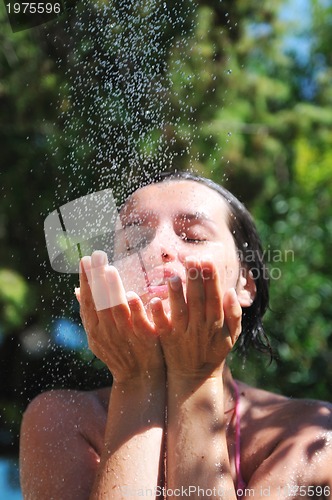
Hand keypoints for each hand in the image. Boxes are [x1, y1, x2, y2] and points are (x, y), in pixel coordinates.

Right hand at [76, 251, 164, 383]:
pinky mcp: (145, 341)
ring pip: (116, 311)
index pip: (87, 301)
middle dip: (96, 278)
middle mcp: (106, 333)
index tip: (84, 260)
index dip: (85, 281)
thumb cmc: (120, 350)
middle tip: (96, 255)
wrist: (140, 379)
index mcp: (94, 329)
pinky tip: (131, 295)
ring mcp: (125, 337)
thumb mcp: (100, 334)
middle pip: (99, 302)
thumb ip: (90, 313)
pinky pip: (138, 323)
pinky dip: (135, 309)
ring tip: (110, 269)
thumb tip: (76, 290)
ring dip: (112, 290)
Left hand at [149, 256, 241, 379]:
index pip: (214, 296)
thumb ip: (233, 314)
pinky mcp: (167, 340)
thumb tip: (231, 291)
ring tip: (174, 276)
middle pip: (198, 300)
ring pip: (180, 311)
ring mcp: (183, 334)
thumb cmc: (213, 351)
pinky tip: (153, 301)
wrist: (195, 378)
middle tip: (191, 259)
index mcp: (216, 323)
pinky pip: (162, 326)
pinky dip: (158, 314)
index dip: (211, 279)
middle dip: (195, 279)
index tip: (207, 260)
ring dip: (177, 294)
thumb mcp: (231, 336)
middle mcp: (200, 327)